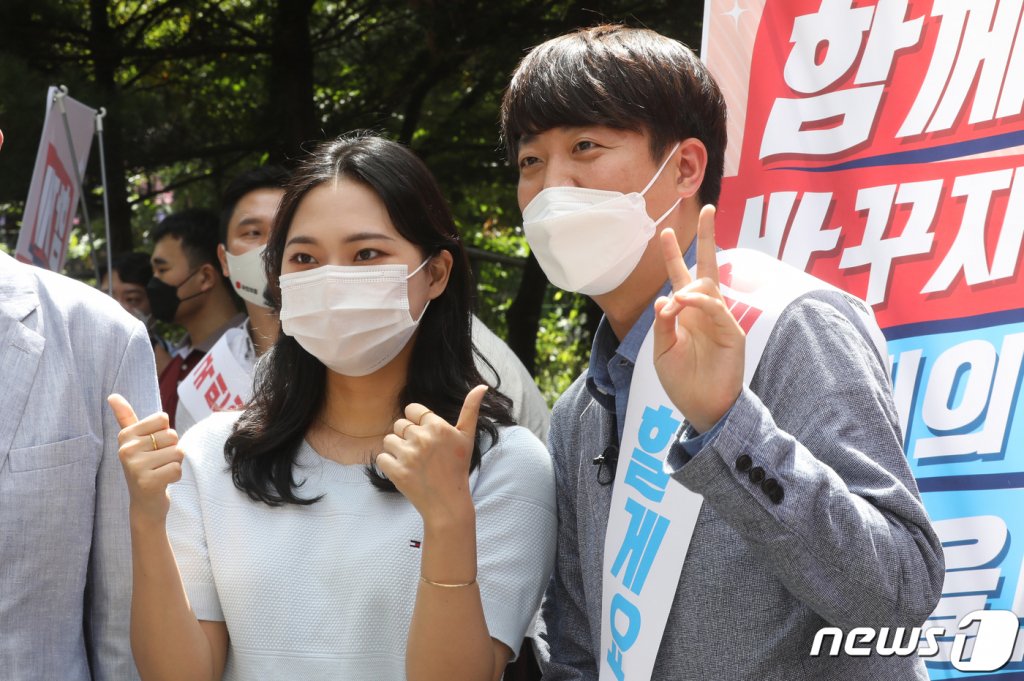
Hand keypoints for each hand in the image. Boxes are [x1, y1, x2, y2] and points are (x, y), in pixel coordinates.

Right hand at [108, 394, 184, 523]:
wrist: (144, 503)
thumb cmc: (144, 467)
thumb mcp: (134, 440)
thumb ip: (126, 417)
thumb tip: (112, 395)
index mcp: (125, 435)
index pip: (163, 419)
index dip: (165, 433)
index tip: (152, 447)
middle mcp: (126, 449)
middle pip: (172, 435)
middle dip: (171, 450)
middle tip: (157, 463)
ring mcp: (135, 466)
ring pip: (177, 452)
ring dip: (174, 464)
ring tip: (159, 472)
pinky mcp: (147, 482)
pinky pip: (177, 468)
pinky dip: (175, 476)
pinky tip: (162, 482)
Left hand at [376, 385, 486, 527]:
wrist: (448, 502)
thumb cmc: (457, 468)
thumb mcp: (467, 437)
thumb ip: (471, 409)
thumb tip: (482, 386)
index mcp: (438, 426)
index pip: (411, 409)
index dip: (416, 422)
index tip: (425, 436)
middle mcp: (422, 438)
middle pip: (399, 424)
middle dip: (406, 437)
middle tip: (421, 454)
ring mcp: (408, 455)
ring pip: (388, 440)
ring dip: (397, 451)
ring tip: (413, 463)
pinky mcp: (396, 472)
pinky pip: (381, 458)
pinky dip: (389, 465)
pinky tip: (404, 472)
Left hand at [652, 205, 744, 433]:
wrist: (702, 409)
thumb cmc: (682, 381)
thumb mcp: (662, 350)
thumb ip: (662, 323)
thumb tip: (664, 297)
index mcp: (687, 313)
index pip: (681, 276)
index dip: (674, 255)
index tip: (664, 232)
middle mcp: (705, 312)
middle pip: (708, 267)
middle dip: (707, 238)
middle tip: (706, 209)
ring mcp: (721, 320)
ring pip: (709, 288)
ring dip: (689, 289)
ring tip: (675, 302)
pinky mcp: (732, 333)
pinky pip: (716, 310)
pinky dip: (700, 304)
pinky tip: (684, 302)